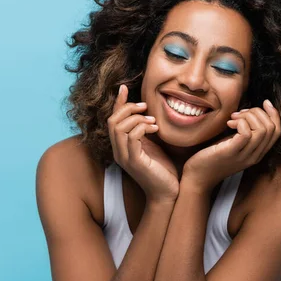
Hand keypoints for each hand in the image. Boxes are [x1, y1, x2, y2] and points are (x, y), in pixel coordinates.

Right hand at [107, 84, 179, 202]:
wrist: (168, 193)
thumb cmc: (163, 170)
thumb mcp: (153, 144)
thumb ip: (146, 130)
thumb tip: (149, 112)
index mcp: (121, 146)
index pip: (113, 120)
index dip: (117, 102)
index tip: (125, 87)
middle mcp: (118, 151)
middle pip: (112, 121)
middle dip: (128, 108)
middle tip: (146, 107)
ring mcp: (124, 157)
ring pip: (118, 128)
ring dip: (136, 118)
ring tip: (153, 121)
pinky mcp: (134, 162)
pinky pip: (131, 138)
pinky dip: (143, 128)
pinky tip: (155, 129)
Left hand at [182, 100, 280, 191]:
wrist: (198, 177)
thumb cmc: (213, 156)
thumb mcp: (233, 143)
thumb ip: (244, 132)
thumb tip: (249, 112)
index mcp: (257, 153)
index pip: (277, 132)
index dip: (274, 114)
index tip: (264, 103)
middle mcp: (254, 156)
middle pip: (271, 128)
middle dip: (258, 112)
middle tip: (240, 113)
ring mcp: (244, 156)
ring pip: (262, 130)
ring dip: (248, 116)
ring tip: (233, 118)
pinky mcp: (231, 153)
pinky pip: (246, 134)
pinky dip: (240, 122)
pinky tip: (230, 123)